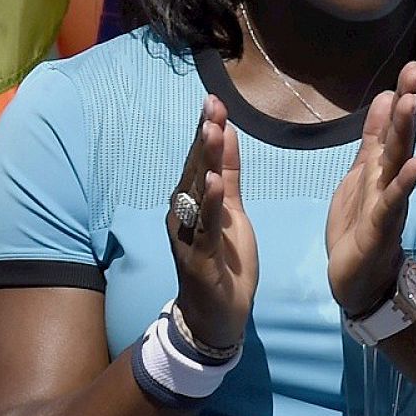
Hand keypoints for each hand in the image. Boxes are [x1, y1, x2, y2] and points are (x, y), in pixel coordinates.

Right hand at [169, 95, 257, 350]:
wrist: (216, 315)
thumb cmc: (223, 261)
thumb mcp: (232, 211)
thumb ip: (230, 175)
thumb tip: (227, 134)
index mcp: (192, 202)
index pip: (200, 160)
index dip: (207, 130)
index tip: (214, 100)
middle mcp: (183, 214)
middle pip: (195, 169)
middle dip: (205, 137)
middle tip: (212, 104)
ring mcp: (188, 235)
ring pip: (197, 193)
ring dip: (205, 161)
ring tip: (212, 131)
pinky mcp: (199, 257)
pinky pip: (205, 226)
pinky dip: (210, 203)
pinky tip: (215, 182)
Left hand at [327, 61, 415, 316]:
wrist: (356, 277)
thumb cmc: (359, 225)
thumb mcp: (361, 173)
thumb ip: (374, 138)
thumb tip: (385, 96)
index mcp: (383, 166)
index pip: (396, 125)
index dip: (403, 96)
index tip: (413, 66)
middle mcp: (391, 179)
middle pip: (402, 136)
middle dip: (409, 103)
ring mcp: (390, 201)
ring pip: (398, 161)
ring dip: (406, 132)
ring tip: (413, 102)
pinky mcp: (381, 226)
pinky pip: (394, 200)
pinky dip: (406, 181)